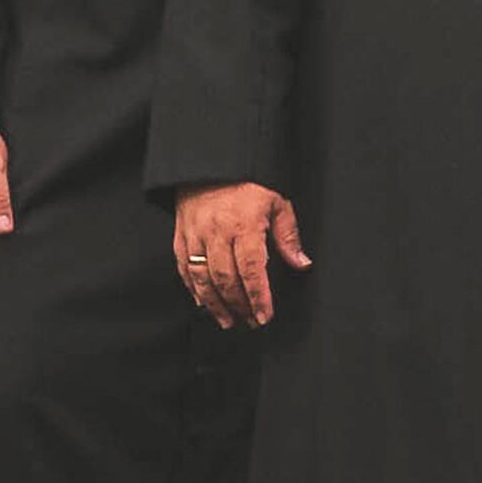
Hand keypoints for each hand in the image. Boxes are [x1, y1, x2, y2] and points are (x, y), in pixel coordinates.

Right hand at [173, 181, 307, 327]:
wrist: (210, 161)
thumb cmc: (247, 180)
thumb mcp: (276, 201)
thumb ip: (288, 235)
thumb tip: (301, 263)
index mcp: (244, 224)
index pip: (252, 270)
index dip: (258, 297)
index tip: (265, 315)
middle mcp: (216, 231)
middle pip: (226, 279)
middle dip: (240, 305)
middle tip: (251, 321)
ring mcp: (195, 234)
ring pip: (202, 279)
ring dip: (216, 304)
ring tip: (228, 320)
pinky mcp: (181, 235)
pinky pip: (184, 268)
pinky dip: (193, 289)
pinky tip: (204, 302)